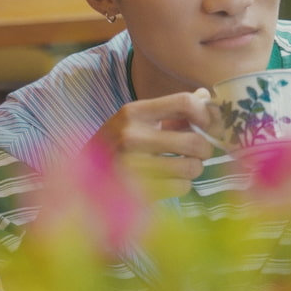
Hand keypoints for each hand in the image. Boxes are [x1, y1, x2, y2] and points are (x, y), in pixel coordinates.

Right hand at [89, 89, 216, 200]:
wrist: (83, 178)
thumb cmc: (119, 144)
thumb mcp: (138, 119)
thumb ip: (172, 109)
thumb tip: (206, 97)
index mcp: (134, 112)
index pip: (185, 102)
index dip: (206, 114)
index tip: (207, 124)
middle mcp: (131, 137)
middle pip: (194, 141)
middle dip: (205, 148)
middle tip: (199, 151)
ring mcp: (133, 167)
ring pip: (191, 167)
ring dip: (194, 168)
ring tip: (184, 165)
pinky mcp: (138, 192)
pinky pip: (181, 187)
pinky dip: (182, 184)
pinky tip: (171, 180)